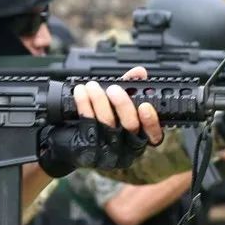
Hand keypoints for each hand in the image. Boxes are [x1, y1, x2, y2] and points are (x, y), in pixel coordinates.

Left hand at [38, 67, 162, 177]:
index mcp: (139, 140)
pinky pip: (87, 124)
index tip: (145, 106)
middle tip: (114, 89)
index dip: (151, 121)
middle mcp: (126, 149)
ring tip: (92, 86)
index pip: (154, 136)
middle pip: (130, 127)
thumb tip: (139, 72)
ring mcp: (107, 151)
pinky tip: (80, 92)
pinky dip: (84, 104)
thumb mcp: (117, 106)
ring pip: (107, 124)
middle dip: (123, 104)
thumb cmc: (101, 124)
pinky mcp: (87, 148)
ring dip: (100, 101)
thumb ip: (130, 89)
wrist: (70, 144)